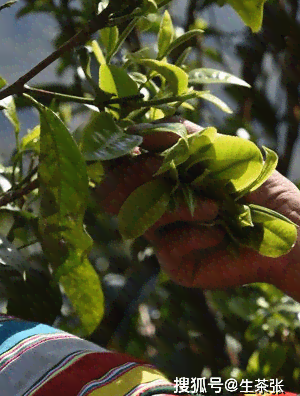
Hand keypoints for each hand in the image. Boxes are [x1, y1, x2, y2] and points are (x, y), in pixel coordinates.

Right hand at [96, 117, 299, 300]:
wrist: (286, 226)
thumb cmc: (251, 183)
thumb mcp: (215, 148)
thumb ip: (176, 136)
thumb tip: (131, 131)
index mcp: (157, 179)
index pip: (117, 168)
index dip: (116, 157)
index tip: (130, 147)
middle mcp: (153, 207)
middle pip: (112, 195)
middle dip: (136, 177)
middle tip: (163, 171)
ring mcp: (161, 236)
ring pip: (140, 218)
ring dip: (178, 207)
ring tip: (215, 207)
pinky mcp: (174, 263)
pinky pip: (167, 246)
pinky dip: (196, 234)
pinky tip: (219, 233)